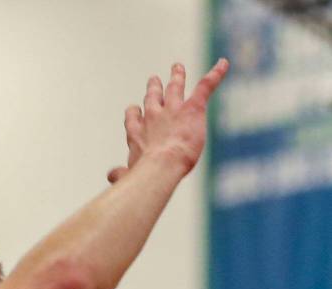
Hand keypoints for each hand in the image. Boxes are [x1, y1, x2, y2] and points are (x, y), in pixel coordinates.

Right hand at [107, 59, 228, 184]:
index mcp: (137, 134)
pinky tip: (224, 64)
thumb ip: (122, 174)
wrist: (161, 167)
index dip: (134, 113)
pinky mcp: (193, 107)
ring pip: (175, 87)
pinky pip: (205, 86)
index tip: (133, 109)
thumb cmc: (144, 176)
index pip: (133, 117)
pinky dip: (215, 75)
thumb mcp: (129, 175)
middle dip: (154, 88)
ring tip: (178, 68)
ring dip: (177, 76)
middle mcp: (153, 116)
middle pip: (152, 97)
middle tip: (154, 79)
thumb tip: (112, 177)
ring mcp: (173, 109)